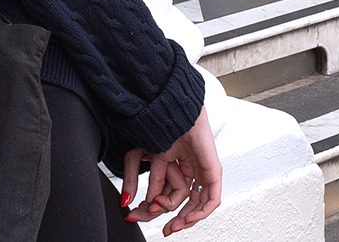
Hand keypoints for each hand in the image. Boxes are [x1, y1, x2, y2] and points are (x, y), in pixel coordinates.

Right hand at [123, 106, 221, 234]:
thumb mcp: (137, 158)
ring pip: (197, 203)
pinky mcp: (212, 169)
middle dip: (173, 219)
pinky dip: (202, 211)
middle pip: (183, 203)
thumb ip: (132, 182)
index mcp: (172, 166)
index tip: (138, 215)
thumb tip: (126, 203)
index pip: (166, 196)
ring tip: (174, 226)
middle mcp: (188, 169)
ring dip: (186, 219)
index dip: (153, 210)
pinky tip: (189, 218)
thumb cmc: (155, 125)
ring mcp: (200, 169)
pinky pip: (212, 197)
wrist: (168, 109)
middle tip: (165, 230)